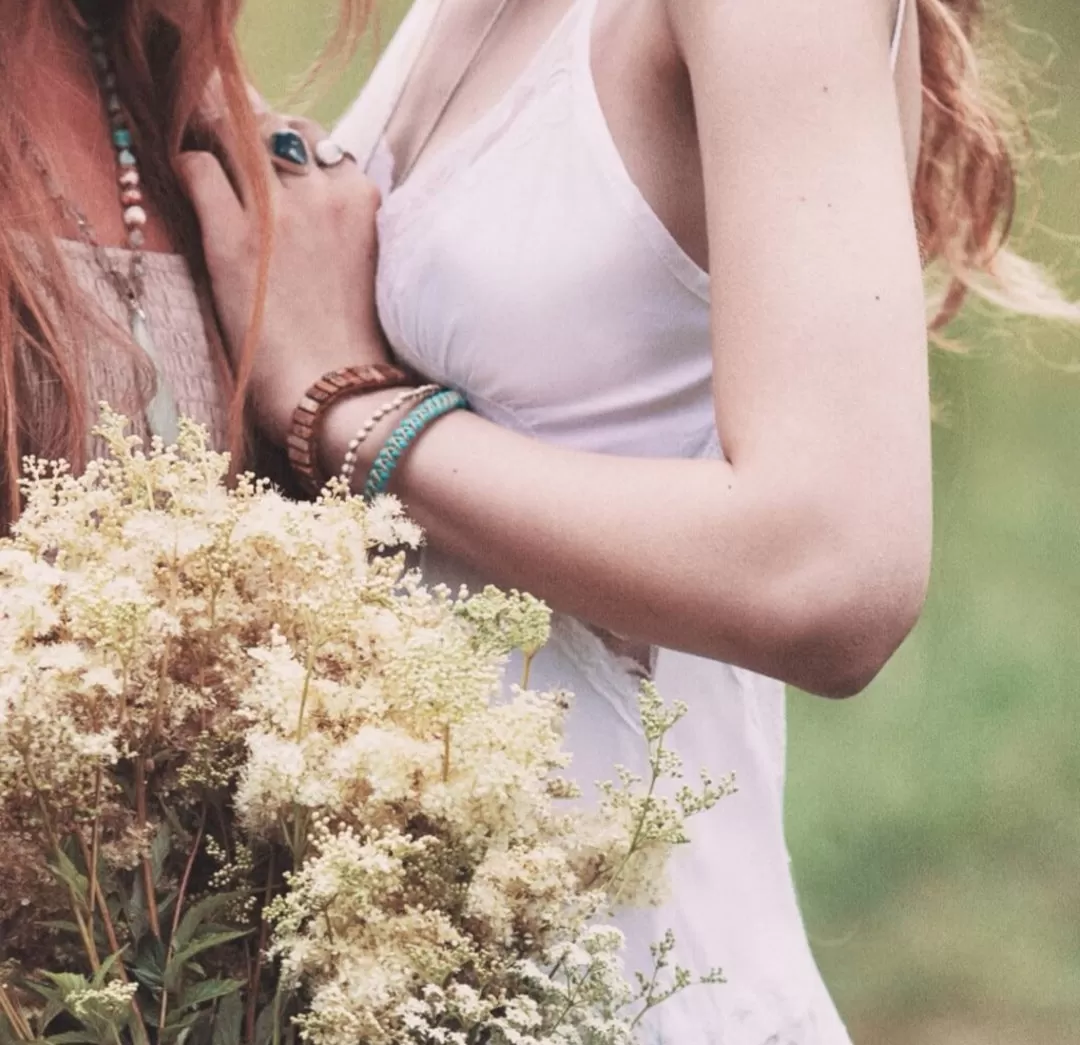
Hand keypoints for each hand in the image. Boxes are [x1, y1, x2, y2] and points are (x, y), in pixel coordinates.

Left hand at [177, 115, 390, 444]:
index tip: (273, 166)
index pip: (322, 143)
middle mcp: (326, 193)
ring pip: (238, 131)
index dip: (292, 151)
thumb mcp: (374, 275)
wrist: (341, 397)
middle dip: (255, 134)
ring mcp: (278, 212)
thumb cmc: (360, 353)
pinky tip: (186, 182)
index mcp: (366, 203)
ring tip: (204, 154)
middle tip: (231, 152)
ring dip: (218, 137)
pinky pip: (199, 167)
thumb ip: (352, 233)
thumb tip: (325, 220)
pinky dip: (188, 167)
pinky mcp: (232, 238)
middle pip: (281, 127)